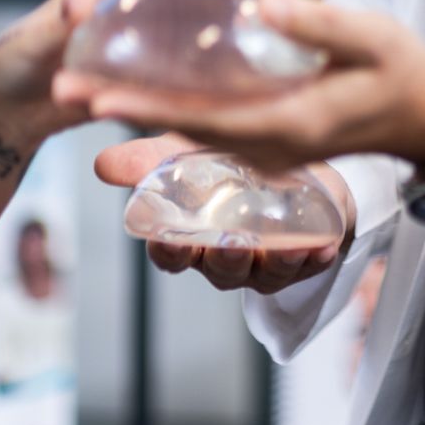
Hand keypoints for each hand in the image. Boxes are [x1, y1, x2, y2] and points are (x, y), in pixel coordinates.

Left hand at [0, 0, 263, 149]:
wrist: (1, 113)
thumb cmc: (10, 67)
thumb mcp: (32, 41)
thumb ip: (58, 22)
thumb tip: (84, 4)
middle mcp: (135, 12)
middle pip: (196, 7)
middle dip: (236, 11)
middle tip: (282, 18)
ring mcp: (142, 46)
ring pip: (193, 43)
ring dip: (225, 48)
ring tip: (270, 55)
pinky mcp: (141, 78)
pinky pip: (180, 79)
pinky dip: (203, 83)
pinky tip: (232, 93)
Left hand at [57, 0, 424, 172]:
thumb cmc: (404, 72)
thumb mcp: (372, 37)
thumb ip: (319, 23)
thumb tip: (261, 5)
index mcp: (293, 123)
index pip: (207, 118)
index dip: (150, 109)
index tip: (101, 97)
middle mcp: (271, 146)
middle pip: (183, 132)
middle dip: (124, 114)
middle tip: (64, 91)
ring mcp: (267, 149)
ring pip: (189, 137)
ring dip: (137, 116)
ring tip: (82, 93)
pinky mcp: (267, 141)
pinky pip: (208, 134)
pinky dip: (169, 117)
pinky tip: (136, 98)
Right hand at [94, 132, 354, 293]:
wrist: (293, 160)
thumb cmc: (230, 159)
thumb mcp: (187, 150)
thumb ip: (148, 159)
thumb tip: (102, 164)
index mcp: (194, 235)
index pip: (172, 255)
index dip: (169, 251)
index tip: (168, 239)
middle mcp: (228, 255)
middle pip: (220, 270)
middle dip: (224, 259)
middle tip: (230, 243)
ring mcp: (267, 260)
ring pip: (265, 273)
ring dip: (274, 262)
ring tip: (283, 245)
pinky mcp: (306, 255)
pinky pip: (310, 266)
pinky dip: (316, 257)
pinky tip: (321, 246)